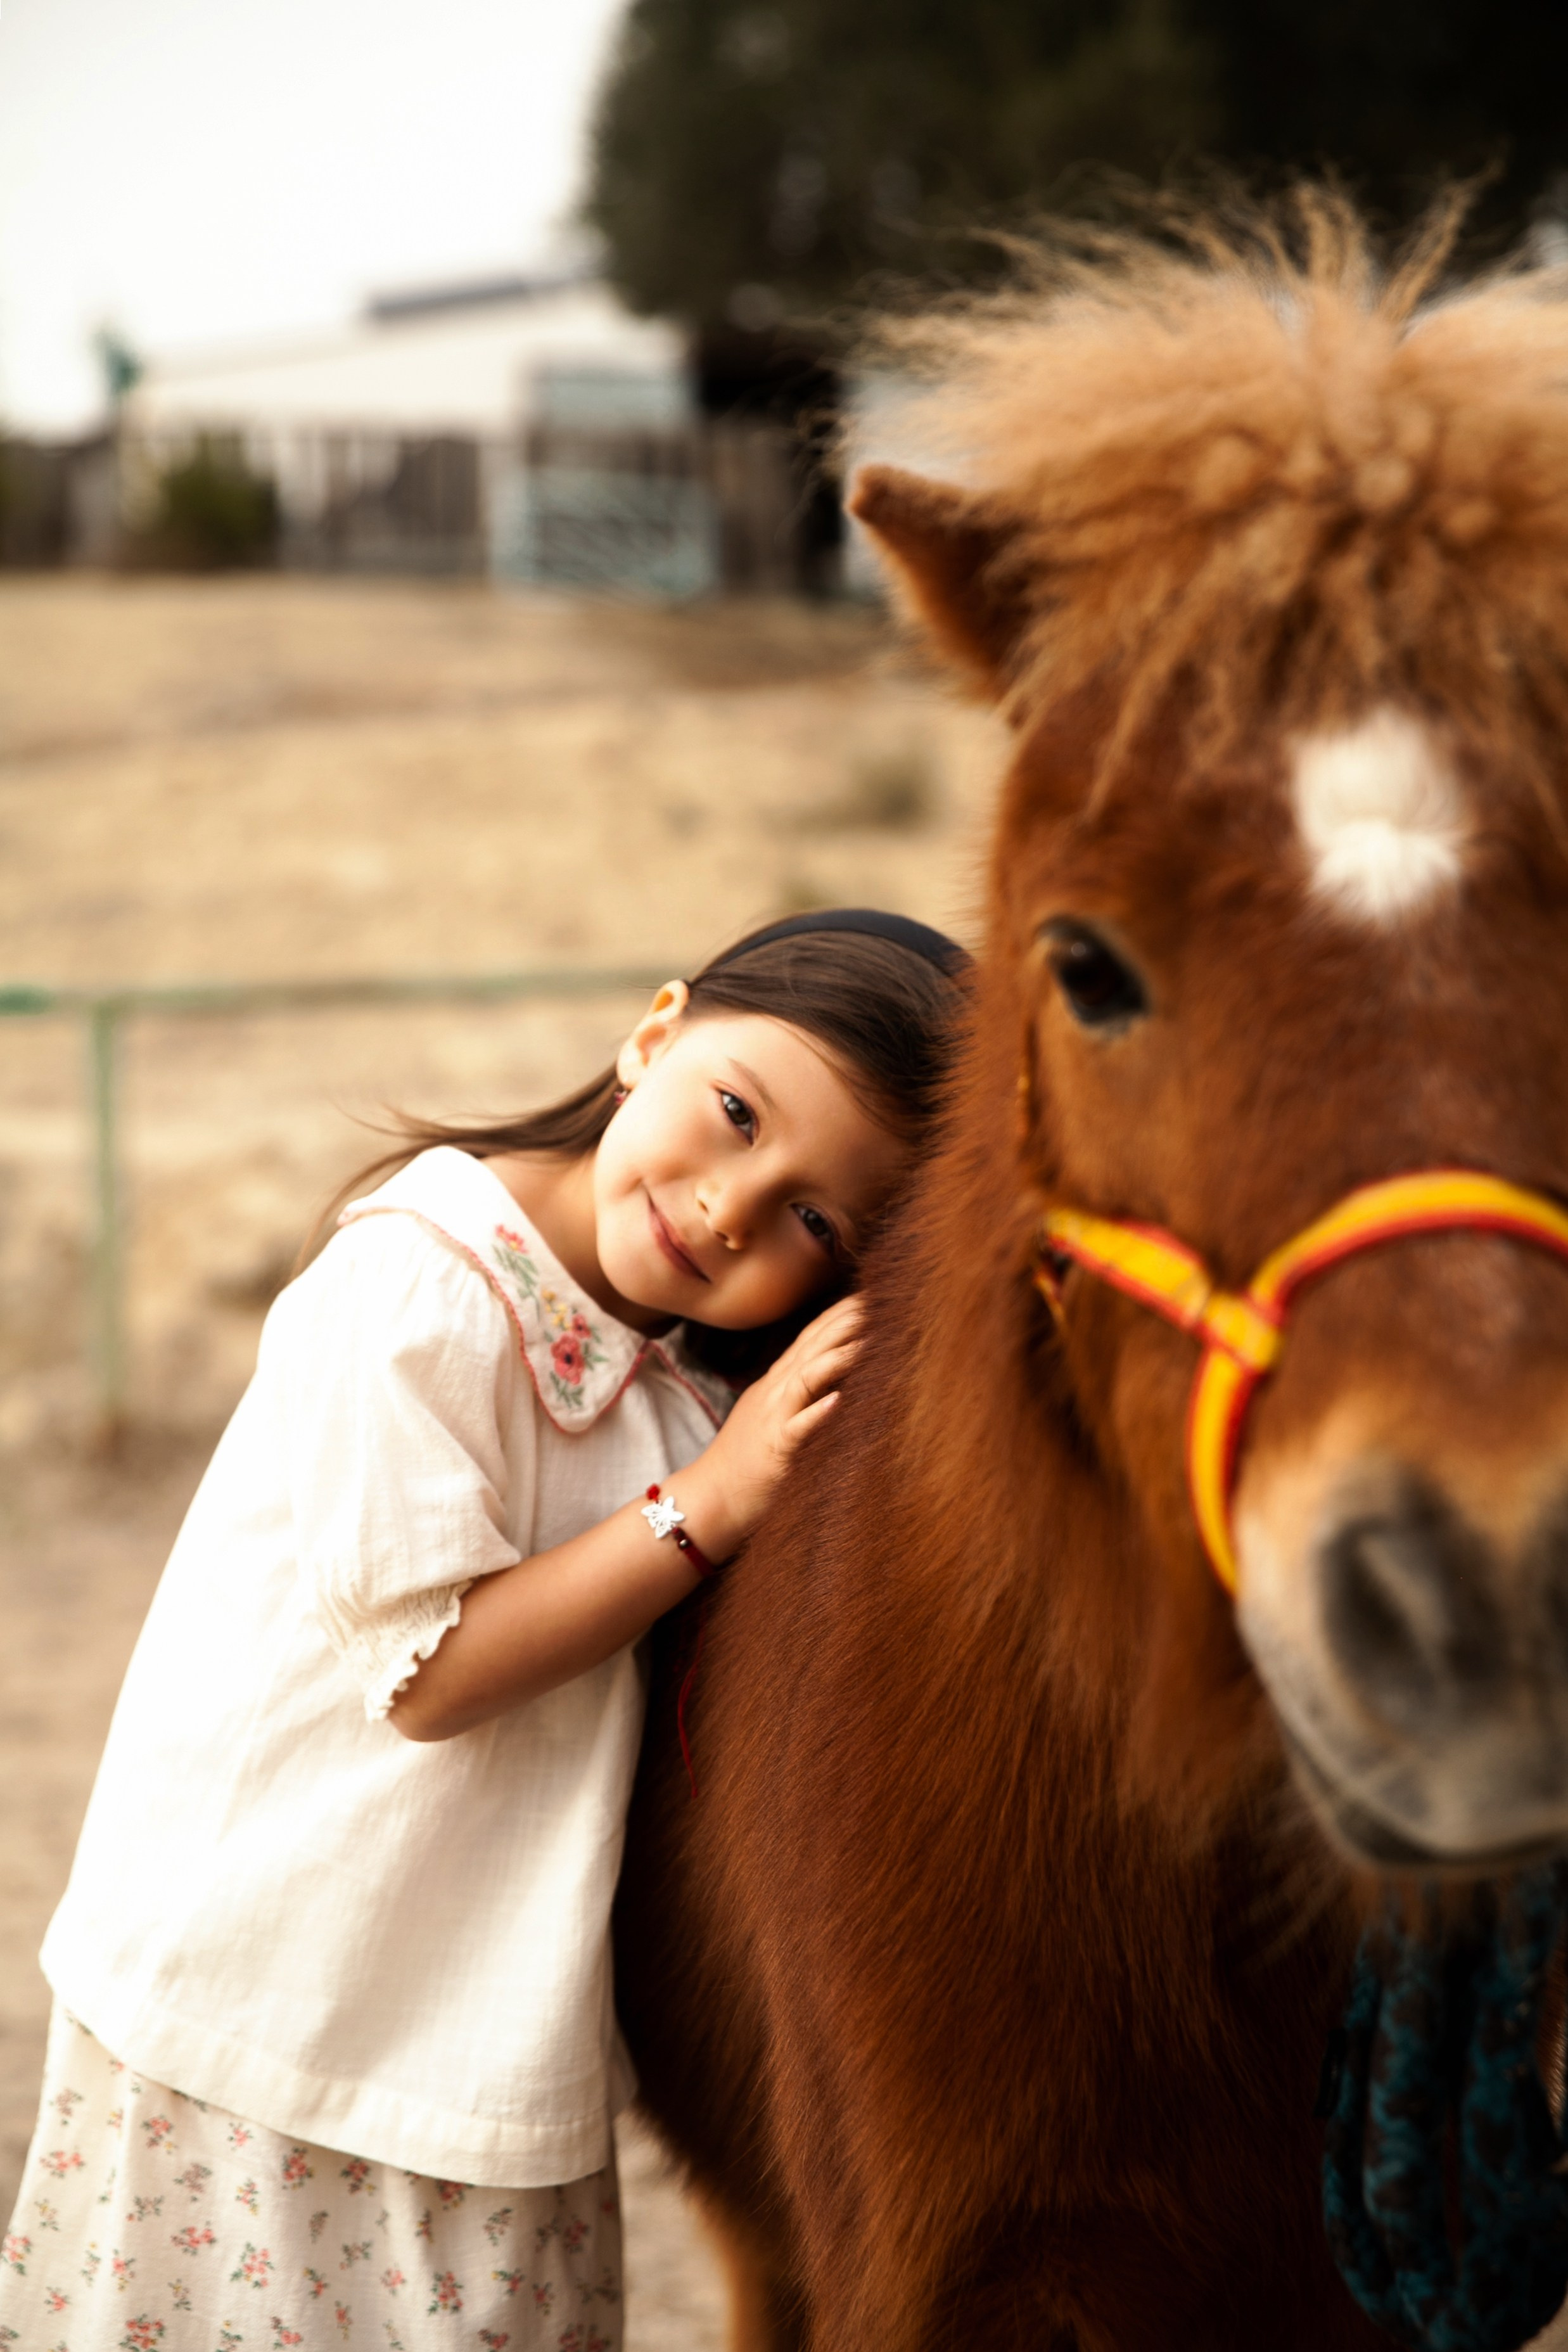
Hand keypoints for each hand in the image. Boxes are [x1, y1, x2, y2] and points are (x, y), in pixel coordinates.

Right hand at [679, 1296, 863, 1559]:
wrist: (711, 1497)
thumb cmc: (747, 1459)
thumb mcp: (771, 1412)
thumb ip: (798, 1389)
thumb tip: (836, 1374)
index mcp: (777, 1381)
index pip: (812, 1335)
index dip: (841, 1312)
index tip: (874, 1295)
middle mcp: (775, 1391)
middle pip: (813, 1345)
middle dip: (847, 1321)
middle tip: (884, 1301)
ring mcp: (773, 1417)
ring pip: (807, 1376)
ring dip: (838, 1357)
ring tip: (871, 1340)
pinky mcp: (775, 1449)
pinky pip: (797, 1427)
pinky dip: (817, 1413)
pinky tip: (839, 1400)